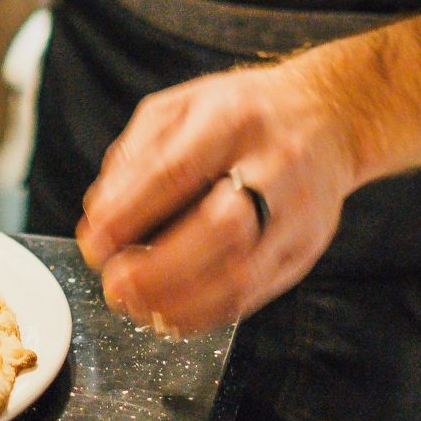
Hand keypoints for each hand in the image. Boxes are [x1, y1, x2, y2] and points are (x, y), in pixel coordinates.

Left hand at [76, 55, 357, 335]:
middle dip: (159, 268)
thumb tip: (102, 216)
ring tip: (136, 306)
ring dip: (180, 302)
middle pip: (221, 228)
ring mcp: (297, 213)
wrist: (326, 117)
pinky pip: (254, 295)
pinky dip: (206, 313)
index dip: (130, 213)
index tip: (94, 243)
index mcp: (233, 118)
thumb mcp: (181, 106)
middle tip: (115, 284)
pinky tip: (171, 314)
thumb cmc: (241, 113)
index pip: (178, 171)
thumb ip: (136, 155)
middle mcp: (274, 165)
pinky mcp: (304, 251)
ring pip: (243, 274)